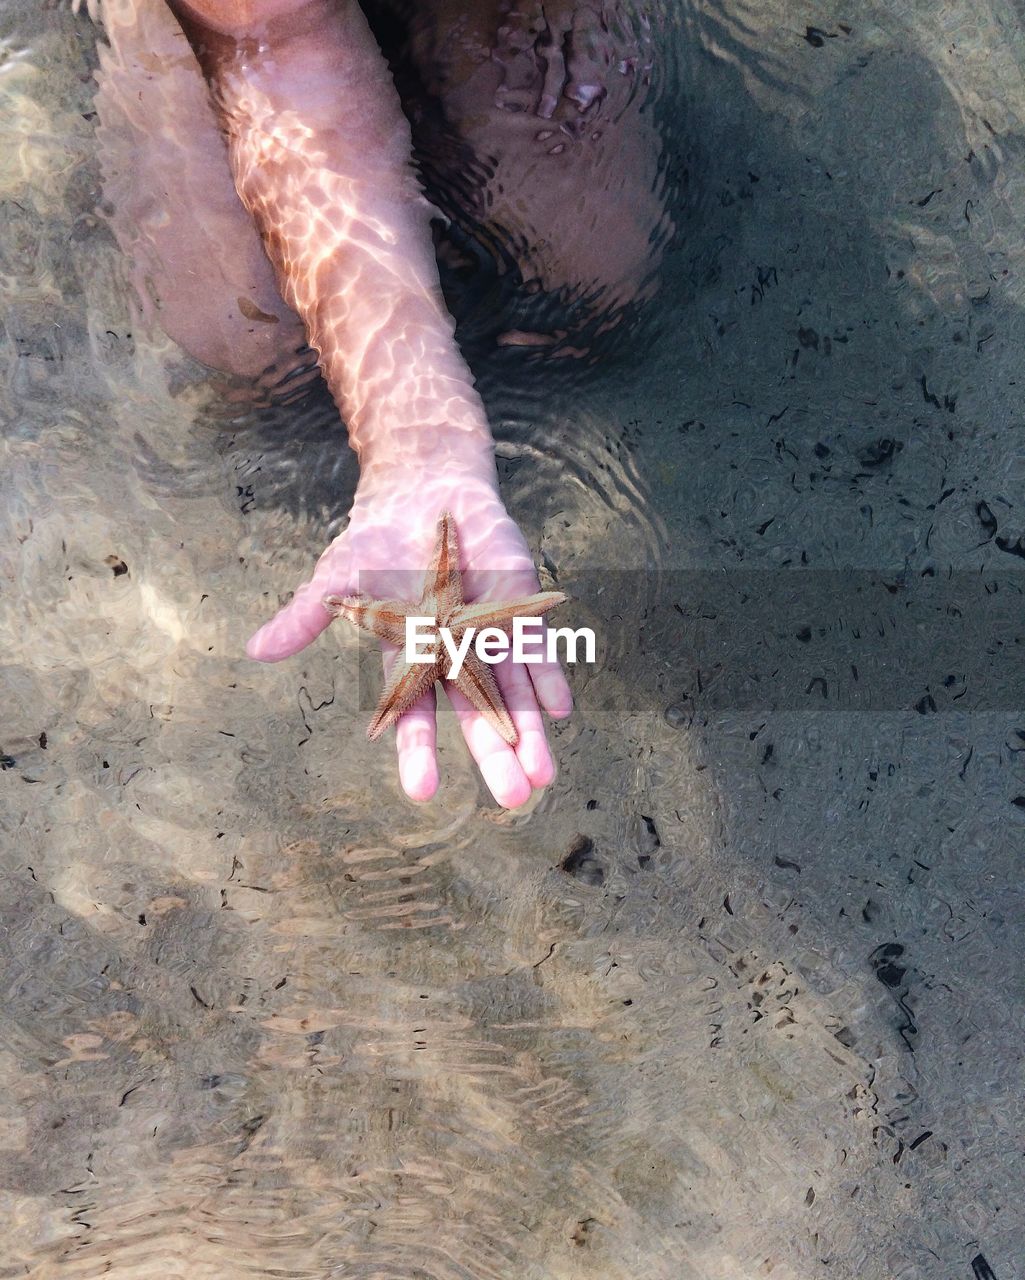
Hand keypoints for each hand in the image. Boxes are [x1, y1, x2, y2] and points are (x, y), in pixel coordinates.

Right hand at [246, 471, 572, 806]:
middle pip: (476, 714)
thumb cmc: (376, 538)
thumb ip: (305, 618)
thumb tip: (255, 652)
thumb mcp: (336, 580)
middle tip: (512, 800)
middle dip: (493, 756)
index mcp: (410, 657)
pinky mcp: (517, 606)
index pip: (415, 713)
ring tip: (542, 777)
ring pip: (512, 691)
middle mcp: (453, 655)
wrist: (423, 490)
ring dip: (529, 732)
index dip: (419, 752)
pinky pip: (536, 647)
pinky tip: (560, 710)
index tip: (423, 793)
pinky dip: (547, 675)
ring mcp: (488, 633)